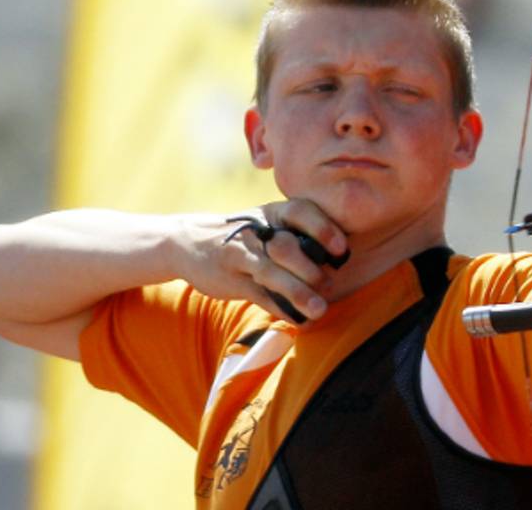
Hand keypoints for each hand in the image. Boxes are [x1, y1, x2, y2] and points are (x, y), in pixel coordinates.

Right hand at [180, 199, 348, 322]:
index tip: (340, 250)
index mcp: (272, 213)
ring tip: (320, 310)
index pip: (300, 211)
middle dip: (311, 270)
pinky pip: (259, 296)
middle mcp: (256, 232)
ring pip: (271, 274)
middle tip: (329, 285)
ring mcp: (241, 256)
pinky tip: (299, 320)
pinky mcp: (231, 281)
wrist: (190, 243)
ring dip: (298, 293)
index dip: (323, 229)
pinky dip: (281, 309)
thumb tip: (338, 262)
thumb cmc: (247, 237)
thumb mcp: (268, 224)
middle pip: (286, 248)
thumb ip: (298, 236)